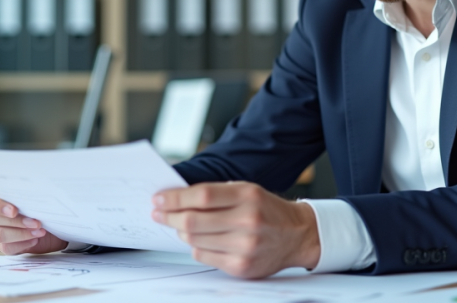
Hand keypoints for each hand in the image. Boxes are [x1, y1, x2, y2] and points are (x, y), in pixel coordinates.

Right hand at [0, 182, 67, 254]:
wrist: (46, 212)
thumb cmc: (34, 194)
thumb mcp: (30, 186)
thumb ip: (21, 185)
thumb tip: (30, 185)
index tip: (14, 211)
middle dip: (15, 221)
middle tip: (36, 222)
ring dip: (22, 233)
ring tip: (39, 230)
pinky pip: (5, 247)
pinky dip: (22, 244)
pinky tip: (34, 239)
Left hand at [152, 181, 319, 278]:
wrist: (297, 235)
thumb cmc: (267, 210)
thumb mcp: (247, 190)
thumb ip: (216, 193)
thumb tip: (177, 197)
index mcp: (248, 196)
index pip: (202, 196)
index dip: (175, 198)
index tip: (159, 199)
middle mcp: (247, 221)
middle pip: (193, 221)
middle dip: (169, 216)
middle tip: (158, 213)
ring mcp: (244, 246)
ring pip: (195, 240)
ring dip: (181, 232)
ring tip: (181, 225)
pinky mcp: (241, 266)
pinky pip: (203, 256)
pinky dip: (196, 246)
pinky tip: (201, 240)